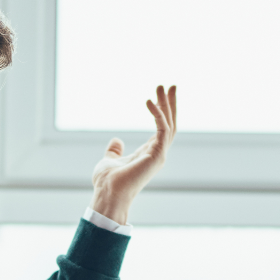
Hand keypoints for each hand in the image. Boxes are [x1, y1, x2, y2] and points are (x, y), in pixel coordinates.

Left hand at [90, 86, 176, 224]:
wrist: (108, 194)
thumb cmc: (108, 182)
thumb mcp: (110, 160)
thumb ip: (115, 151)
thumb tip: (116, 141)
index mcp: (149, 154)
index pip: (162, 128)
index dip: (163, 111)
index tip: (161, 94)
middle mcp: (158, 153)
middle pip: (170, 124)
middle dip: (171, 104)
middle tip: (171, 85)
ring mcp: (159, 154)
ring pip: (169, 124)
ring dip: (166, 104)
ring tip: (161, 87)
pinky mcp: (157, 154)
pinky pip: (161, 129)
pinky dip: (157, 114)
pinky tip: (149, 101)